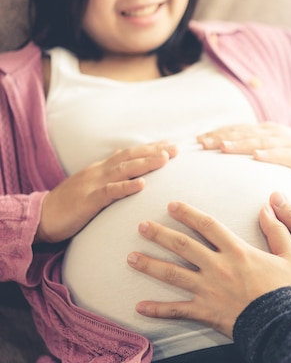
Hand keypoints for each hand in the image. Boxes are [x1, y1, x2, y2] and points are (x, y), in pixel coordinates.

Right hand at [36, 142, 177, 242]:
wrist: (41, 218)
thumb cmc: (70, 206)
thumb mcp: (94, 189)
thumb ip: (112, 181)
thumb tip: (133, 175)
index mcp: (101, 169)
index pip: (129, 154)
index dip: (150, 148)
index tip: (171, 144)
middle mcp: (99, 171)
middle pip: (130, 157)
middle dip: (154, 151)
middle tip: (176, 149)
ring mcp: (93, 184)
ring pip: (123, 170)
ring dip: (145, 163)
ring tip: (165, 158)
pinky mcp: (88, 200)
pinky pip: (110, 192)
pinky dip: (126, 187)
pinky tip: (142, 185)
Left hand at [128, 201, 290, 338]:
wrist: (283, 324)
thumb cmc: (288, 290)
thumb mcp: (290, 254)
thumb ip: (277, 229)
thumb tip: (268, 206)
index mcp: (237, 251)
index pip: (207, 225)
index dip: (188, 213)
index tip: (172, 205)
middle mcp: (217, 266)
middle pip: (183, 246)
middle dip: (160, 234)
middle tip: (142, 225)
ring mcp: (208, 289)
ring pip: (172, 274)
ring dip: (150, 264)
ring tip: (130, 257)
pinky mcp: (205, 311)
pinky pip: (176, 310)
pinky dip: (157, 309)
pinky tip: (139, 307)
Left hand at [197, 122, 290, 186]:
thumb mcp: (271, 146)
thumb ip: (251, 147)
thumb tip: (223, 152)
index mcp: (263, 130)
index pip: (236, 129)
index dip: (217, 133)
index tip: (197, 140)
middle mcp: (272, 132)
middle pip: (242, 133)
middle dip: (221, 137)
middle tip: (201, 144)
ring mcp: (285, 142)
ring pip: (259, 141)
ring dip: (240, 143)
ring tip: (223, 147)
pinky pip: (282, 154)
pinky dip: (269, 154)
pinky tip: (256, 156)